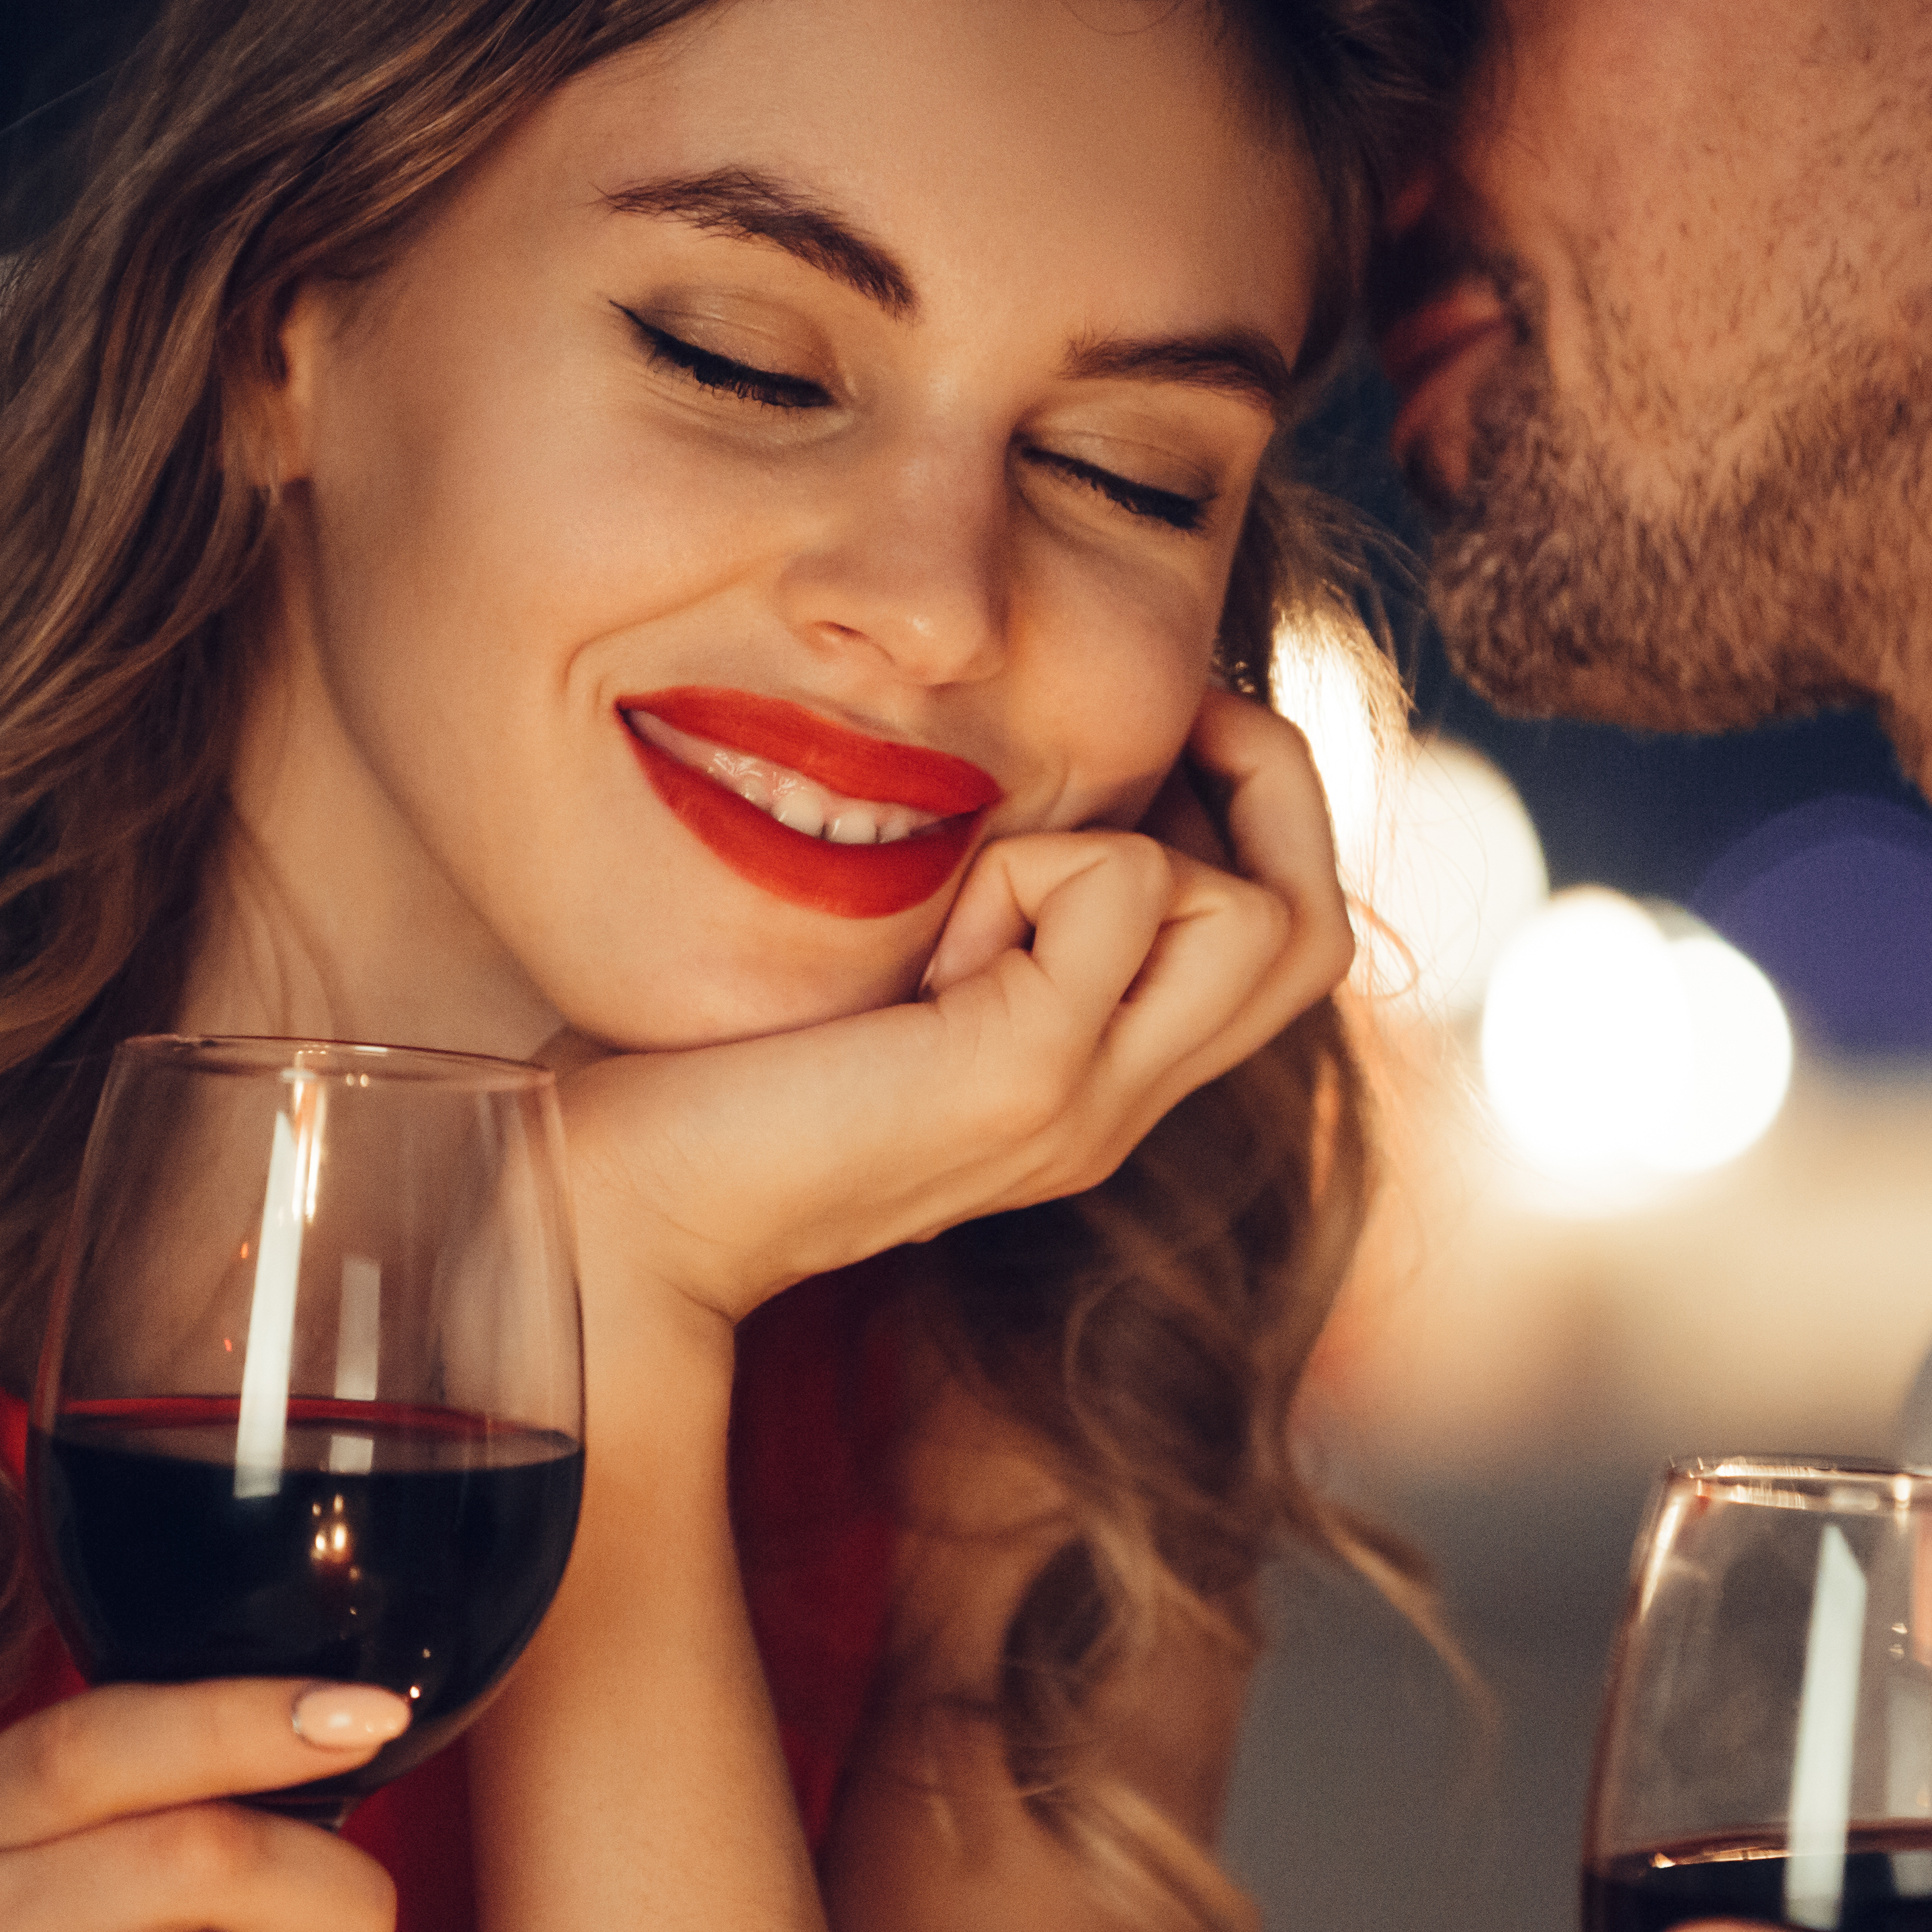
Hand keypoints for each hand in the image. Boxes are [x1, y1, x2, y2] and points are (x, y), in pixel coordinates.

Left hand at [557, 687, 1352, 1327]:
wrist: (617, 1202)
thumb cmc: (708, 1069)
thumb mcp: (890, 973)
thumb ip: (980, 910)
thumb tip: (1037, 771)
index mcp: (1089, 1081)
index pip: (1284, 942)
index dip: (1251, 813)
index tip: (1145, 740)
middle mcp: (1113, 1107)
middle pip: (1314, 937)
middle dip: (1265, 788)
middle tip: (1153, 729)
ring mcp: (1084, 1105)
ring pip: (1263, 918)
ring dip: (1146, 838)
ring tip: (1000, 873)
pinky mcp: (1027, 1075)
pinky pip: (1128, 890)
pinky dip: (1042, 860)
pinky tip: (938, 925)